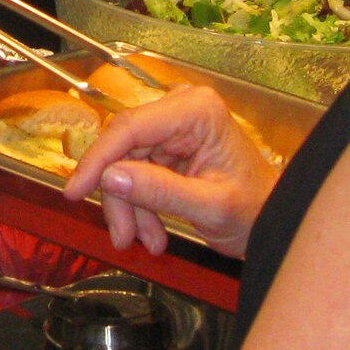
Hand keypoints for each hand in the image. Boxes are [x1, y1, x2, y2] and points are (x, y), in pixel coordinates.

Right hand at [61, 84, 279, 257]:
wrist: (274, 221)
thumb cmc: (256, 212)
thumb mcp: (209, 207)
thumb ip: (160, 191)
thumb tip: (110, 177)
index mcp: (197, 111)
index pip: (131, 127)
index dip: (98, 159)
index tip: (75, 190)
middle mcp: (181, 108)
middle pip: (124, 147)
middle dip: (120, 195)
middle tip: (121, 237)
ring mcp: (174, 125)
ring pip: (125, 163)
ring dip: (130, 206)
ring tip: (146, 241)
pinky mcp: (168, 143)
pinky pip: (136, 171)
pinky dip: (139, 204)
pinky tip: (152, 231)